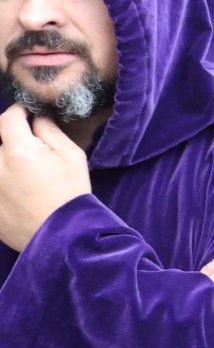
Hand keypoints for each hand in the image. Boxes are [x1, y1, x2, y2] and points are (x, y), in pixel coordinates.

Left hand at [0, 105, 91, 251]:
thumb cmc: (70, 194)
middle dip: (14, 141)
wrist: (62, 236)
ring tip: (28, 176)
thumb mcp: (72, 156)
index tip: (28, 114)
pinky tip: (22, 192)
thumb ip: (50, 131)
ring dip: (7, 162)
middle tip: (34, 152)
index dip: (20, 111)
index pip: (8, 117)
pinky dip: (6, 183)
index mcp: (18, 151)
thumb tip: (37, 117)